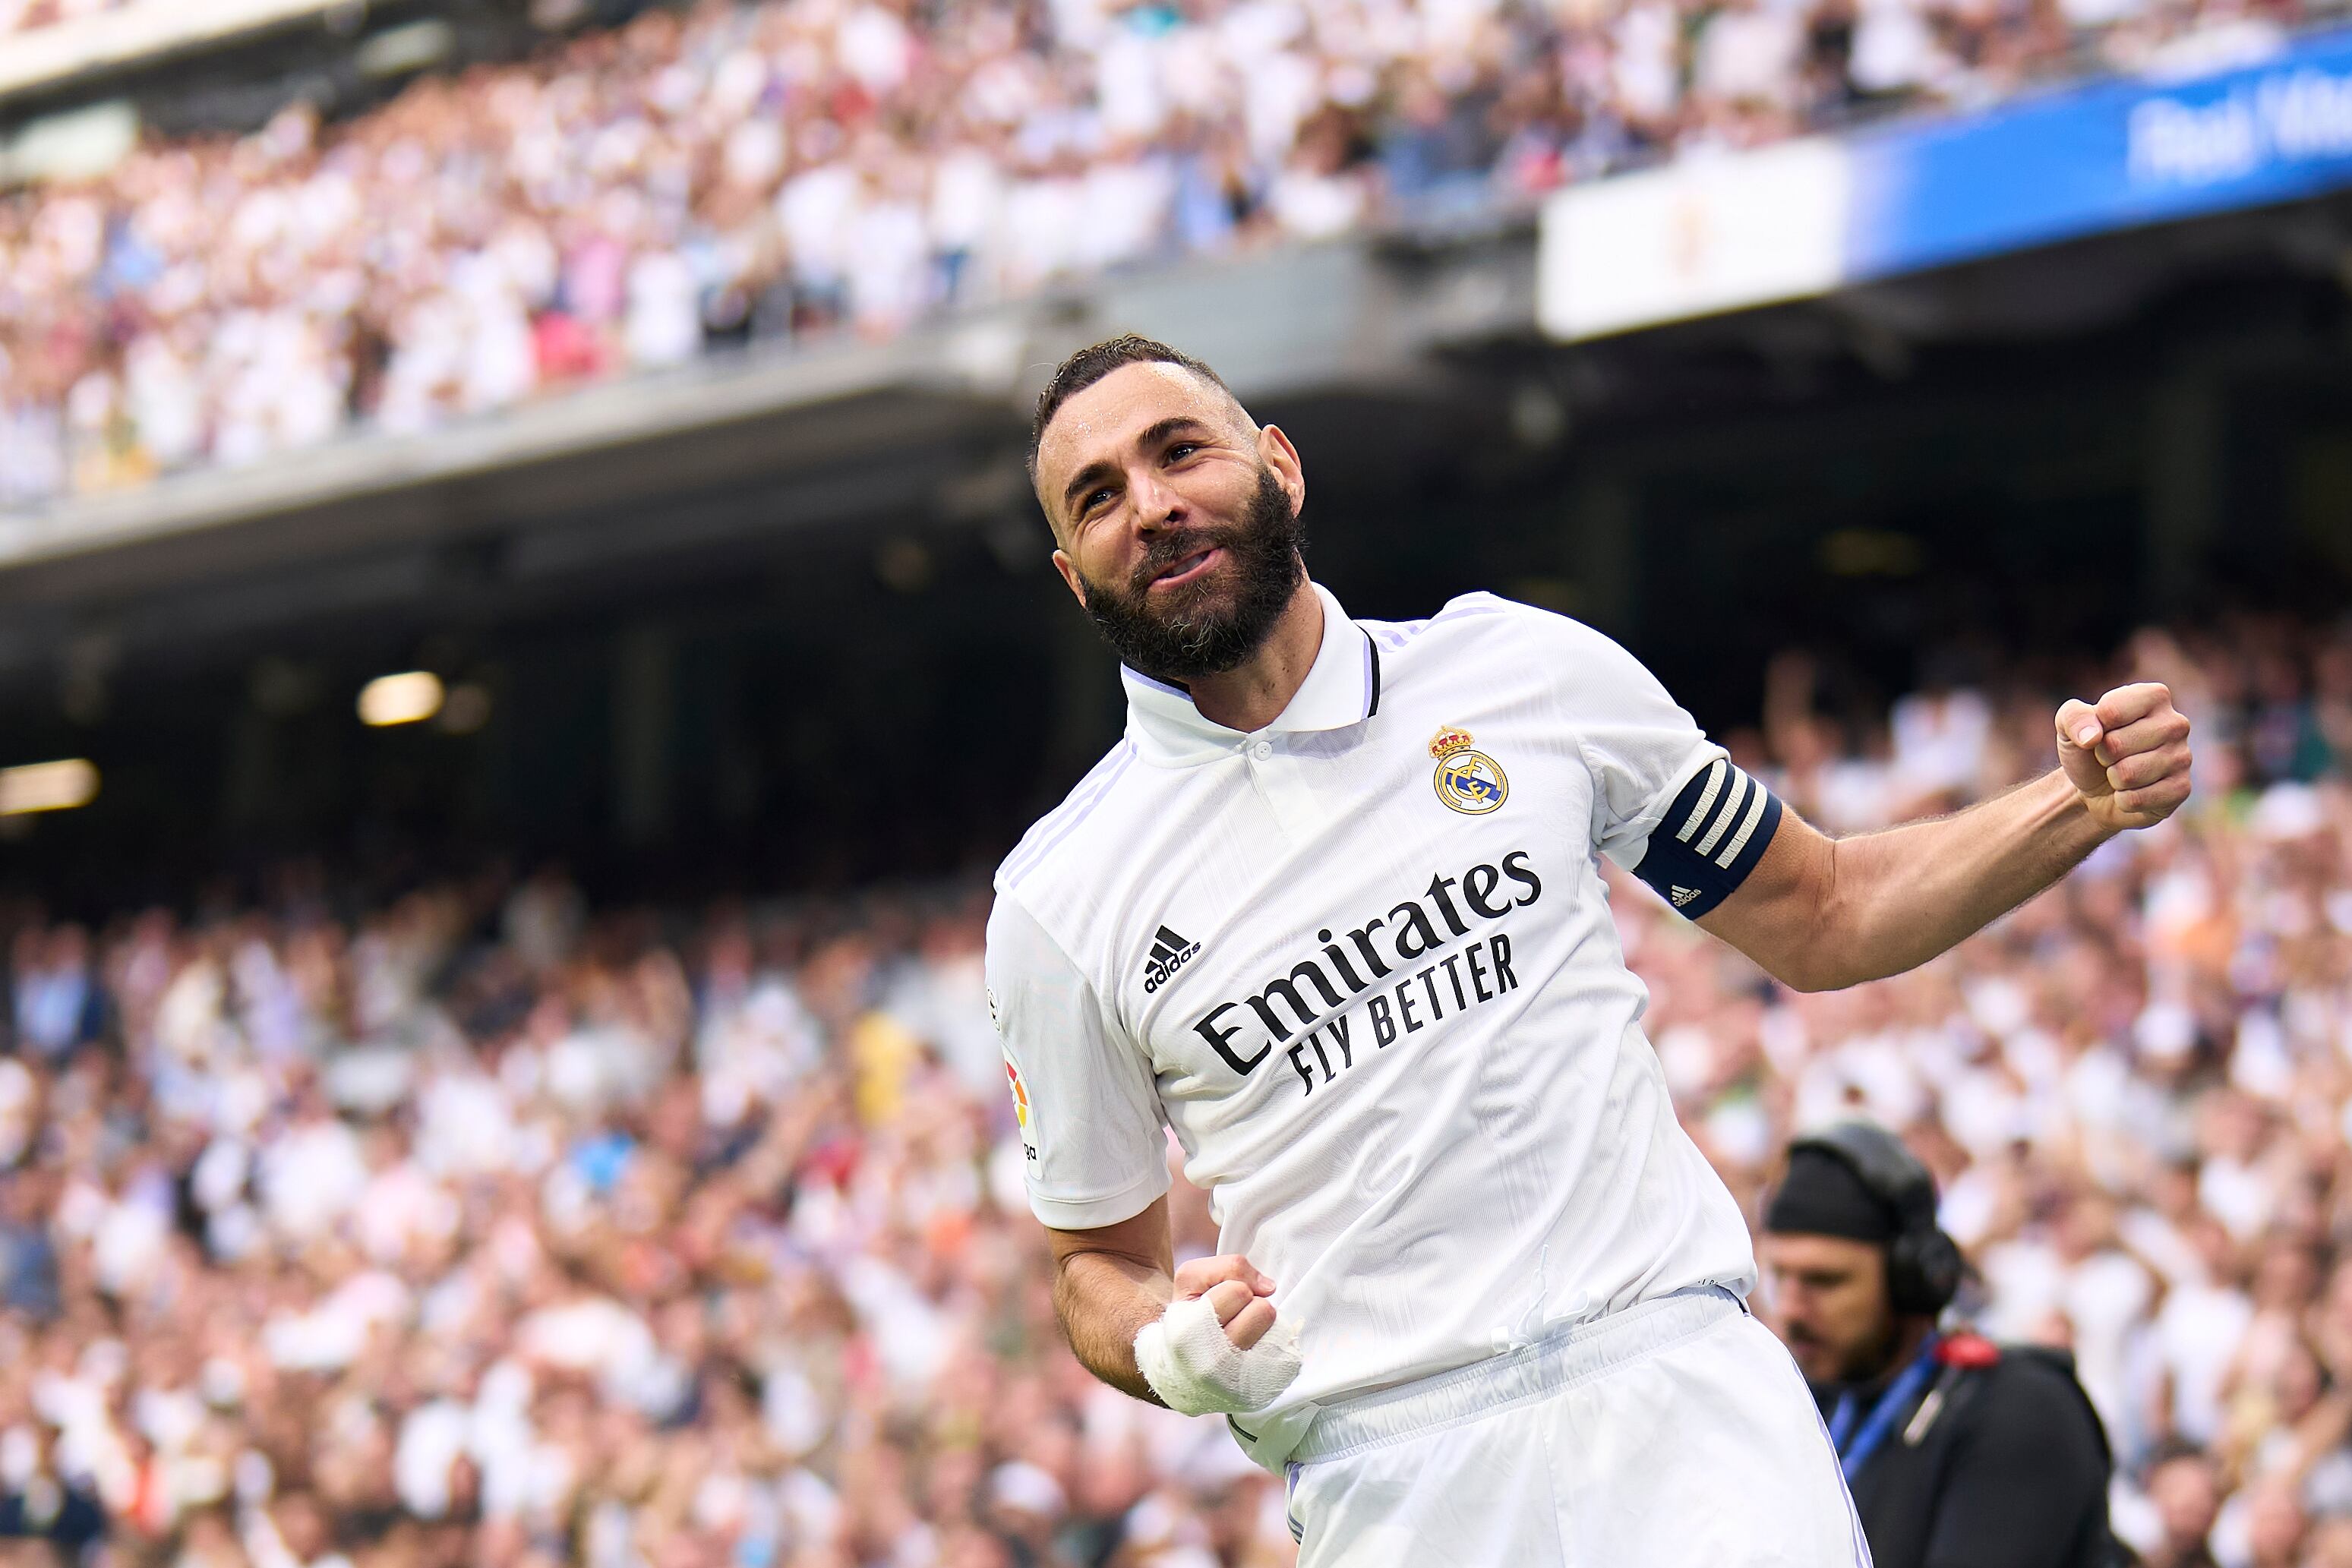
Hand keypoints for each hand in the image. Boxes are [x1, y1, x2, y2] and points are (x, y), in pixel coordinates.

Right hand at [1134, 1254, 1299, 1414]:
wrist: (1182, 1370)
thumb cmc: (1188, 1317)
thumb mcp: (1191, 1279)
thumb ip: (1228, 1267)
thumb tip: (1268, 1287)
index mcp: (1190, 1332)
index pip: (1238, 1290)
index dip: (1233, 1288)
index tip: (1220, 1300)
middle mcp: (1212, 1364)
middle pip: (1263, 1310)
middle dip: (1252, 1304)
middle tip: (1235, 1315)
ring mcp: (1237, 1382)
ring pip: (1276, 1330)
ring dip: (1262, 1324)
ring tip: (1243, 1331)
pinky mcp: (1257, 1393)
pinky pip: (1285, 1355)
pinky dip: (1272, 1346)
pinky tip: (1252, 1350)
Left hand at [2056, 683, 2192, 830]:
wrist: (2096, 789)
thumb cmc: (2088, 749)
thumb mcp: (2069, 726)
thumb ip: (2073, 717)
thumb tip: (2092, 737)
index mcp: (2154, 696)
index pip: (2110, 711)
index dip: (2093, 728)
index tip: (2100, 732)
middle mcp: (2176, 723)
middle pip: (2116, 744)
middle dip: (2103, 755)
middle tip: (2110, 757)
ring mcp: (2184, 757)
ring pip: (2128, 774)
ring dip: (2113, 778)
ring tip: (2120, 773)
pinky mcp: (2182, 789)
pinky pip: (2137, 799)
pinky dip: (2124, 800)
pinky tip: (2133, 791)